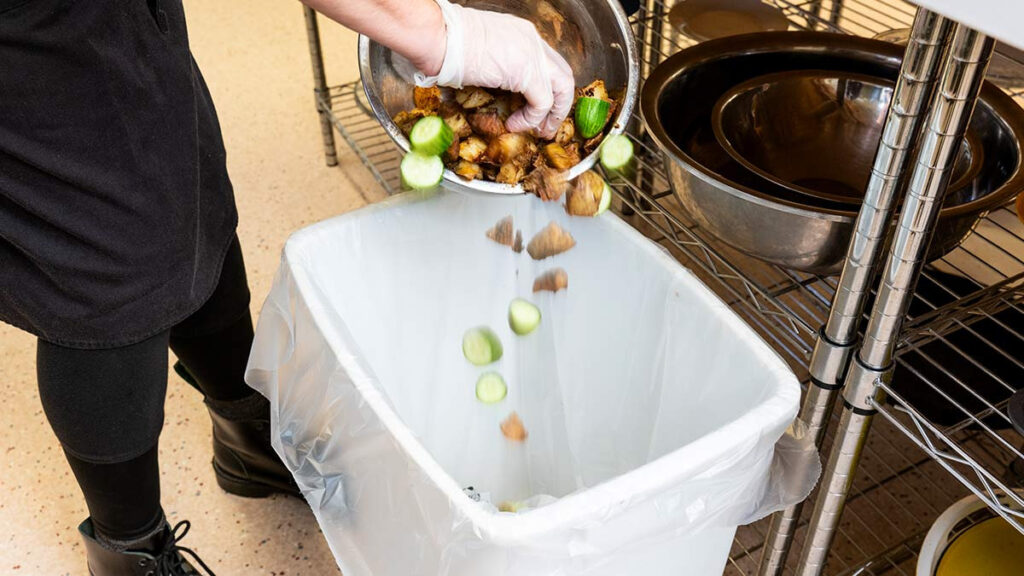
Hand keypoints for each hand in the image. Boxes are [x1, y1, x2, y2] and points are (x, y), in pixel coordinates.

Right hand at [417, 0, 574, 138]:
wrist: (438, 37)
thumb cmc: (446, 43)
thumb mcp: (481, 49)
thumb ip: (497, 64)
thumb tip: (495, 86)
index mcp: (523, 34)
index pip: (549, 63)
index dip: (549, 88)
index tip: (540, 108)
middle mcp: (533, 41)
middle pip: (563, 75)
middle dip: (559, 105)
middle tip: (546, 126)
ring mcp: (533, 55)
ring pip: (563, 88)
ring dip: (553, 115)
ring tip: (538, 130)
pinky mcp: (527, 72)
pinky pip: (542, 102)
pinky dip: (531, 119)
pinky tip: (514, 125)